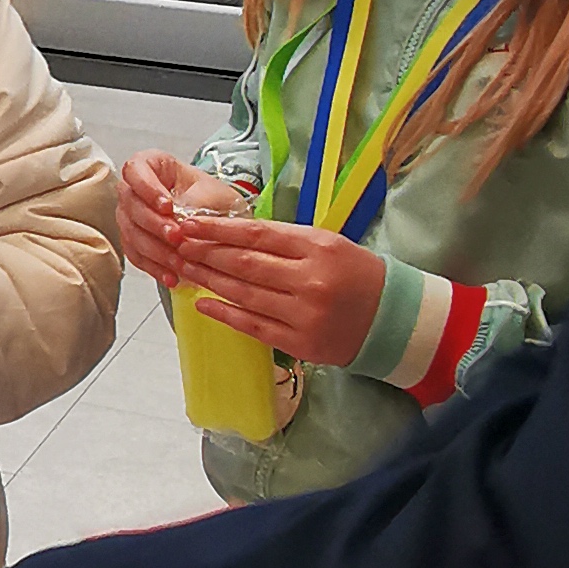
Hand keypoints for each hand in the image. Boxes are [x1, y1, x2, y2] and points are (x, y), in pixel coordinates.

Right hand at [113, 147, 210, 280]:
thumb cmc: (214, 198)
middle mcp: (134, 189)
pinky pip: (137, 255)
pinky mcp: (134, 240)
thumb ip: (190, 205)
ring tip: (178, 262)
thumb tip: (177, 224)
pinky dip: (155, 267)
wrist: (221, 219)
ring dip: (156, 250)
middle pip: (132, 205)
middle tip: (176, 237)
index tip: (167, 206)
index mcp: (151, 164)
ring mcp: (131, 215)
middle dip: (155, 225)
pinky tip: (171, 276)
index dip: (148, 189)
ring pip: (132, 233)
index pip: (135, 170)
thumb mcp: (209, 194)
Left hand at [172, 212, 385, 365]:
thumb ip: (284, 240)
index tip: (190, 224)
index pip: (257, 234)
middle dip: (206, 253)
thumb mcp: (326, 244)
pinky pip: (253, 327)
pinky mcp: (301, 343)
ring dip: (209, 281)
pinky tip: (202, 303)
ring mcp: (304, 314)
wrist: (391, 318)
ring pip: (245, 295)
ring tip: (184, 268)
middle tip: (177, 244)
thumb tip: (231, 234)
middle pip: (245, 264)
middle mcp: (310, 280)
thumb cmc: (354, 274)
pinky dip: (224, 314)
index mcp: (317, 247)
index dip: (218, 229)